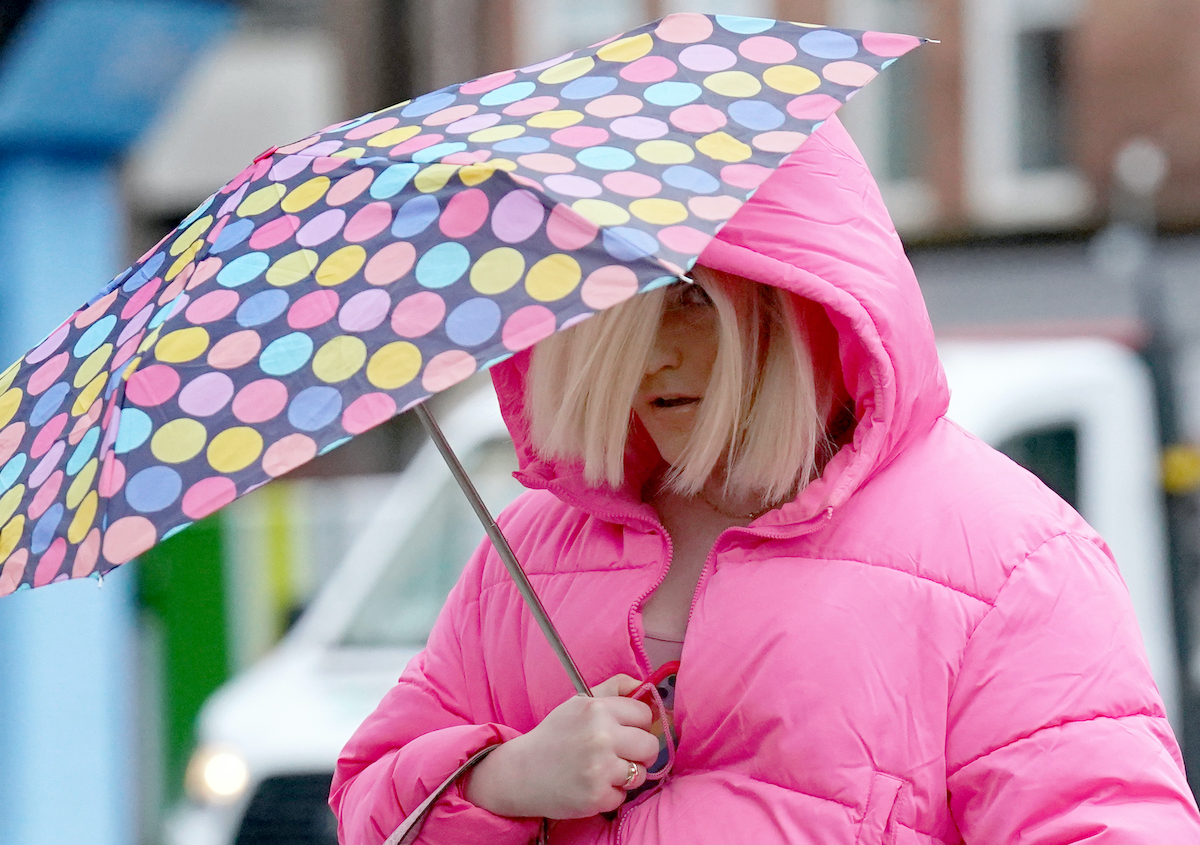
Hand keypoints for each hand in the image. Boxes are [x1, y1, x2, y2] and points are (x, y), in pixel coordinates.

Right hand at [464, 674, 659, 818]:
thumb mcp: (579, 703)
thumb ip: (614, 688)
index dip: (638, 725)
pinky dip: (609, 795)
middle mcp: (601, 736)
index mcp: (597, 709)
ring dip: (625, 776)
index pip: (644, 714)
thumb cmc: (554, 736)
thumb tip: (646, 684)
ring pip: (641, 774)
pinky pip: (623, 796)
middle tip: (620, 755)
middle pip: (650, 745)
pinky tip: (590, 786)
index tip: (626, 731)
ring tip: (602, 771)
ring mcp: (600, 768)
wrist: (520, 773)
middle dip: (640, 752)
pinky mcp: (597, 796)